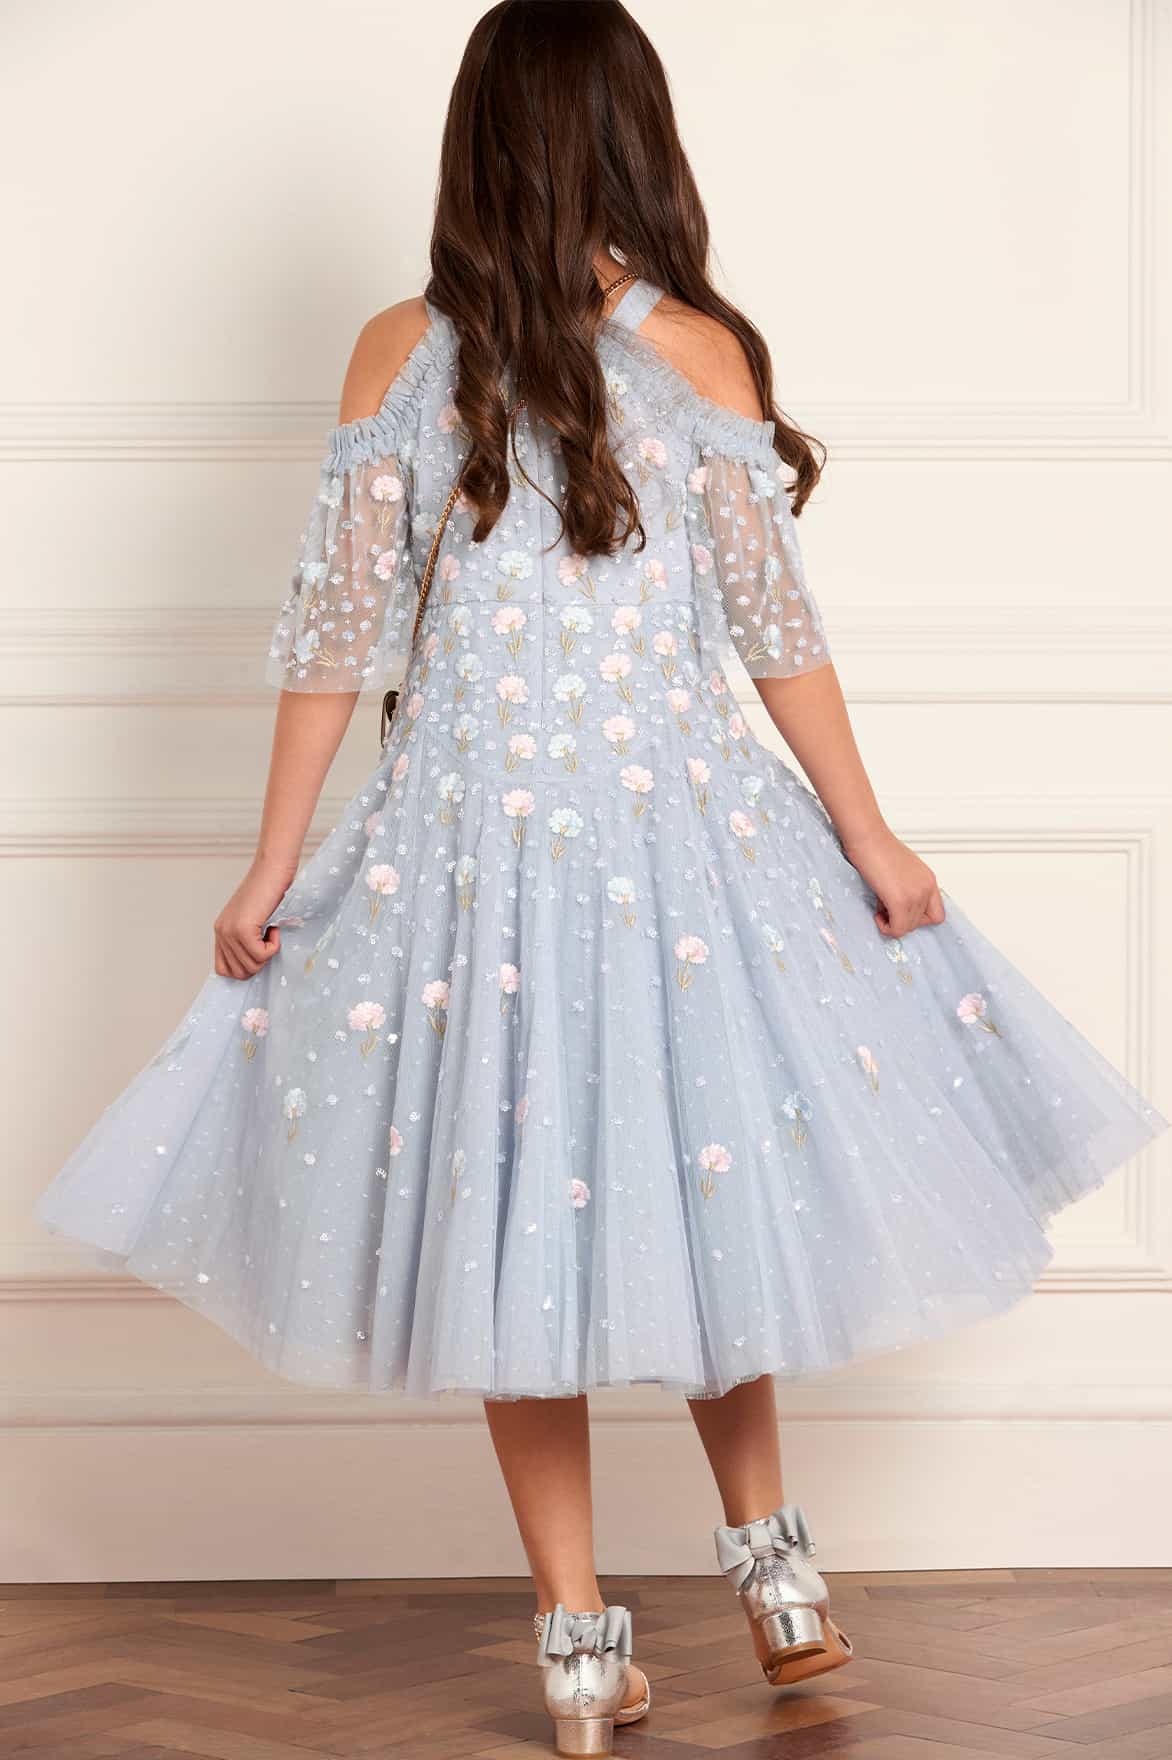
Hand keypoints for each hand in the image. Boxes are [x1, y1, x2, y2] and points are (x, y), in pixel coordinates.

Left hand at [213, 859, 294, 979]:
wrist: (273, 869)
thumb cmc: (270, 890)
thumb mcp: (254, 920)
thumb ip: (247, 941)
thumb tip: (253, 966)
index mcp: (222, 931)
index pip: (224, 970)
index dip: (246, 967)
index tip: (260, 952)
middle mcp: (222, 932)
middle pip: (240, 972)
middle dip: (260, 962)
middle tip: (268, 940)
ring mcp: (230, 931)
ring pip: (252, 965)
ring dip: (268, 952)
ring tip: (270, 930)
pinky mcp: (243, 929)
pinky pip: (261, 955)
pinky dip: (273, 946)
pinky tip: (273, 928)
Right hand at [841, 823, 944, 938]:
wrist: (867, 836)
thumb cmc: (877, 847)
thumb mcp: (902, 870)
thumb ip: (907, 887)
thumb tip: (898, 905)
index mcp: (929, 880)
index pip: (936, 914)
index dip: (917, 917)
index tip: (901, 911)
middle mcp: (927, 888)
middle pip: (921, 923)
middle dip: (901, 919)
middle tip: (886, 905)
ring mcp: (915, 895)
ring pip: (908, 928)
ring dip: (891, 921)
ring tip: (880, 904)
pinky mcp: (900, 901)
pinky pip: (897, 929)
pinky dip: (886, 927)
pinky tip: (877, 913)